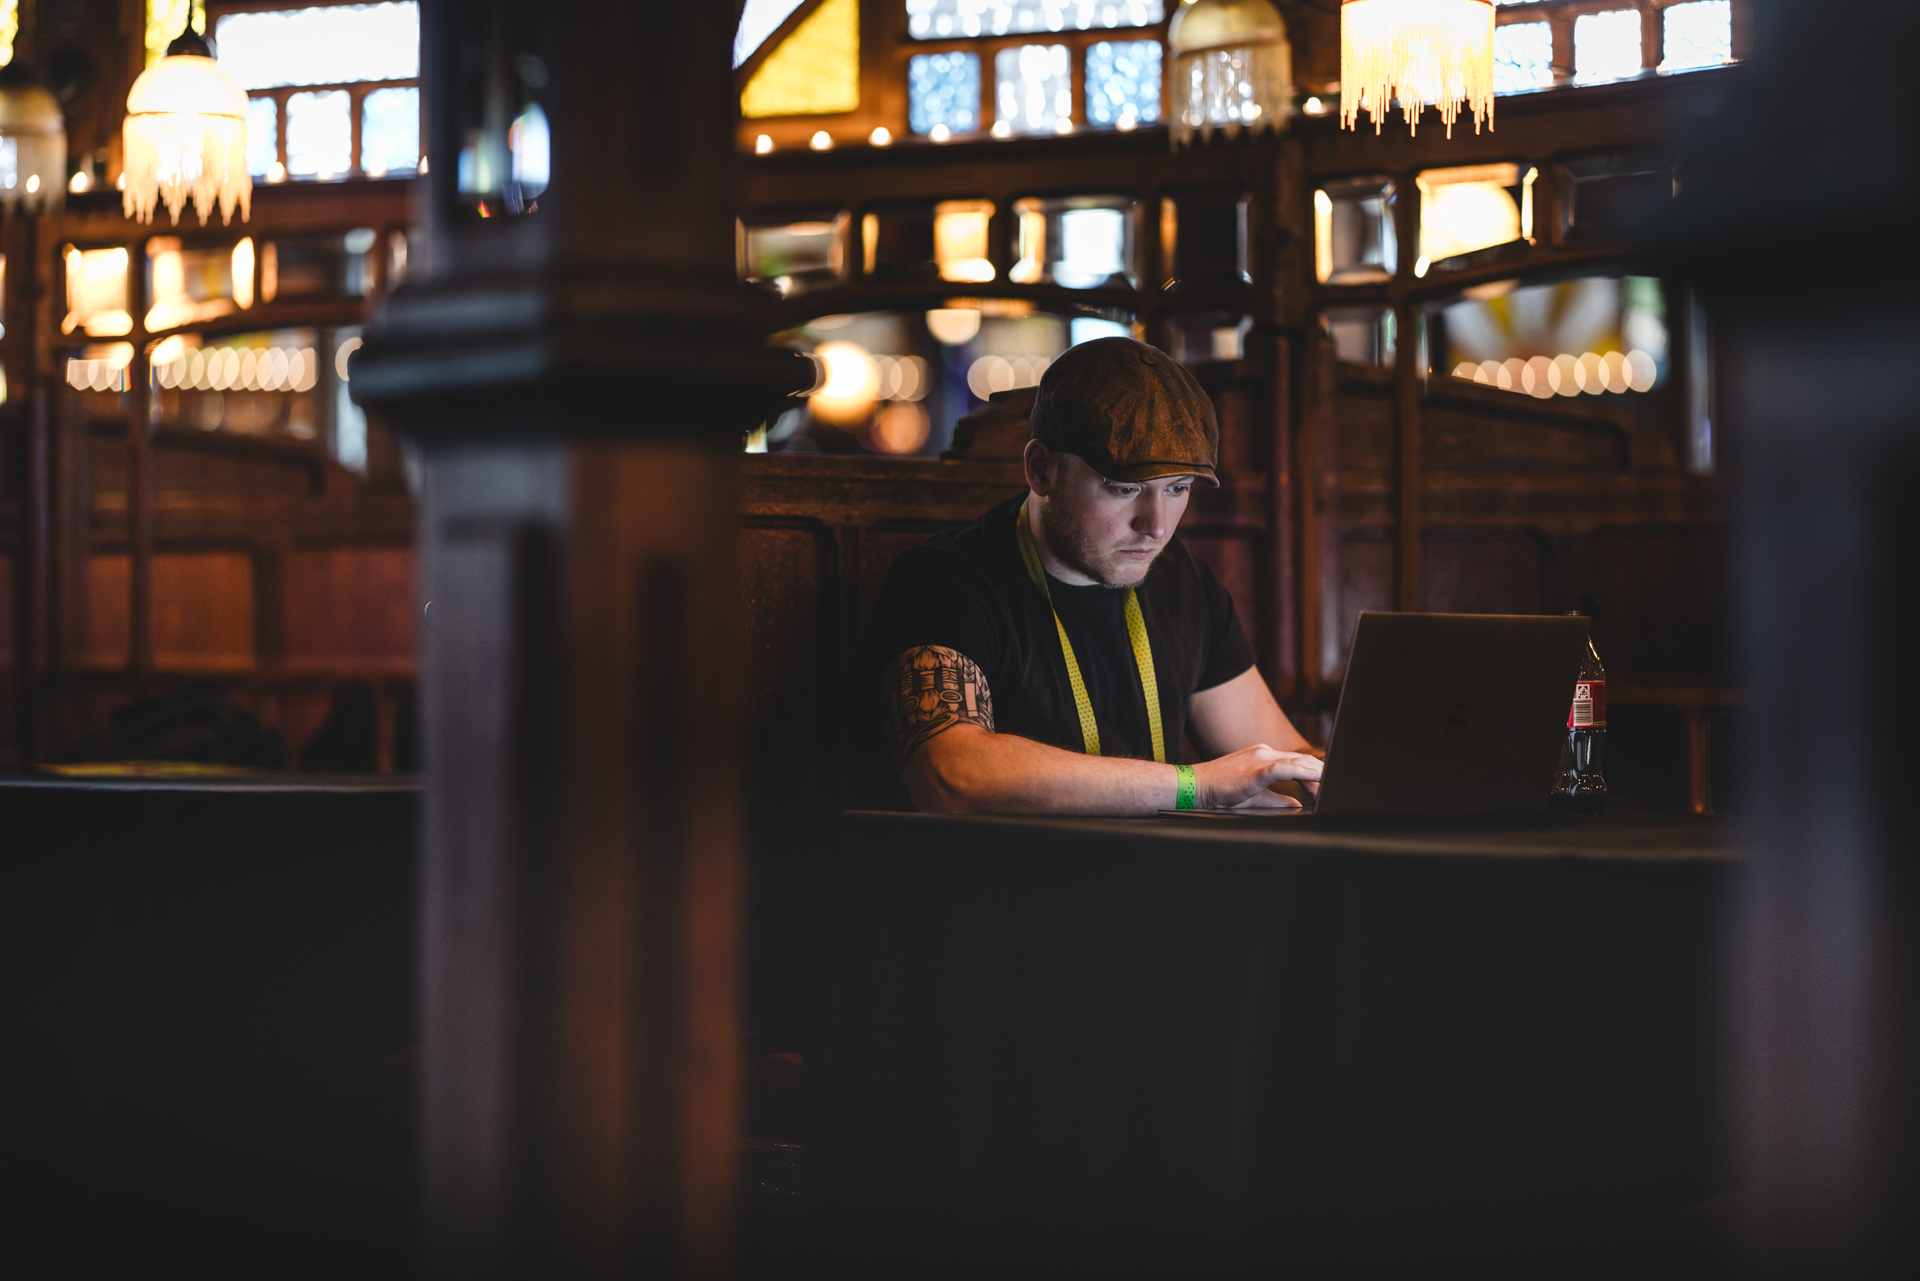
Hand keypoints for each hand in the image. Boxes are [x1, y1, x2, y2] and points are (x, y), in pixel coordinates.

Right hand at [1192, 744, 1322, 809]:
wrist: (1194, 786)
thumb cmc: (1219, 791)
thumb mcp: (1255, 796)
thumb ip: (1277, 798)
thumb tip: (1297, 803)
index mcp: (1263, 757)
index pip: (1297, 762)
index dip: (1314, 774)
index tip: (1321, 790)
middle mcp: (1263, 753)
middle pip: (1302, 760)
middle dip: (1319, 775)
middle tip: (1327, 792)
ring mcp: (1259, 759)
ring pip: (1296, 762)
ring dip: (1315, 775)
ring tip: (1327, 786)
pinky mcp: (1254, 770)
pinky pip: (1282, 769)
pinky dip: (1301, 772)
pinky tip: (1314, 778)